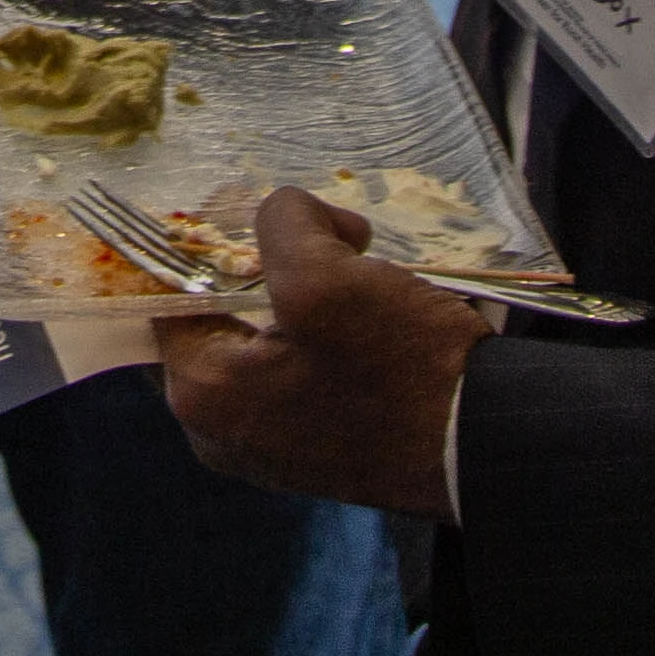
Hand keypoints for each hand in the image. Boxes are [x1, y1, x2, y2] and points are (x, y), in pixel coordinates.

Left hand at [153, 188, 484, 516]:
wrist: (485, 446)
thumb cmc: (399, 368)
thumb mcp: (328, 276)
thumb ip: (279, 224)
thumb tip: (279, 214)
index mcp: (201, 393)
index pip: (169, 291)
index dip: (211, 237)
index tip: (254, 205)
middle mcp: (219, 431)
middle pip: (219, 312)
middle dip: (268, 261)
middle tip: (327, 235)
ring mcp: (267, 447)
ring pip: (263, 337)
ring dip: (303, 290)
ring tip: (360, 264)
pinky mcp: (313, 450)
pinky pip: (295, 370)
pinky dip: (322, 332)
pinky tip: (372, 310)